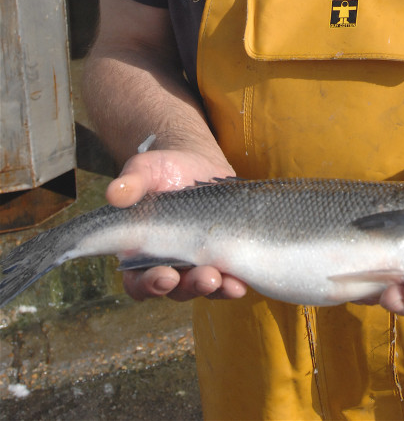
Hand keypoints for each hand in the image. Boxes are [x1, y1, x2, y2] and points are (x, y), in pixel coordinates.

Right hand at [106, 148, 248, 302]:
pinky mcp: (221, 256)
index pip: (138, 281)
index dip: (148, 285)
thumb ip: (131, 182)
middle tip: (206, 278)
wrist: (195, 161)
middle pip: (173, 290)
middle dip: (189, 287)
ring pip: (201, 287)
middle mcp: (167, 265)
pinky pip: (226, 278)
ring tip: (228, 281)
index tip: (165, 277)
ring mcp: (195, 263)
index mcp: (139, 252)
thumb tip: (114, 193)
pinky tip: (242, 283)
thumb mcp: (144, 170)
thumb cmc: (161, 169)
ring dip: (215, 288)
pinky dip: (233, 283)